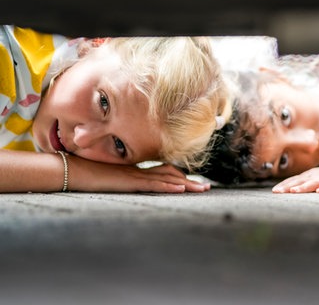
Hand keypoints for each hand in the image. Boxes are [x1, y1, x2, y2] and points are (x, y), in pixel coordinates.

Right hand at [69, 156, 210, 192]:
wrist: (70, 169)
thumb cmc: (84, 175)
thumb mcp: (105, 179)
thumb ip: (117, 180)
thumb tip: (121, 185)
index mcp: (134, 170)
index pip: (162, 171)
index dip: (178, 176)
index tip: (192, 183)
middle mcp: (138, 170)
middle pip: (170, 173)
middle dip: (190, 181)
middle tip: (206, 187)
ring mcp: (135, 174)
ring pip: (167, 178)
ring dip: (187, 184)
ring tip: (203, 189)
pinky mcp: (129, 181)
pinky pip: (153, 183)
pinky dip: (168, 185)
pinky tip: (181, 188)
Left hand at [272, 158, 318, 193]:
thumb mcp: (317, 179)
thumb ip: (305, 184)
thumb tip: (289, 191)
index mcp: (310, 176)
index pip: (294, 180)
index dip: (284, 185)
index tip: (273, 191)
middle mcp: (317, 176)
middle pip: (301, 181)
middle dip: (289, 186)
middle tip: (277, 192)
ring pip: (314, 183)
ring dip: (304, 187)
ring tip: (294, 192)